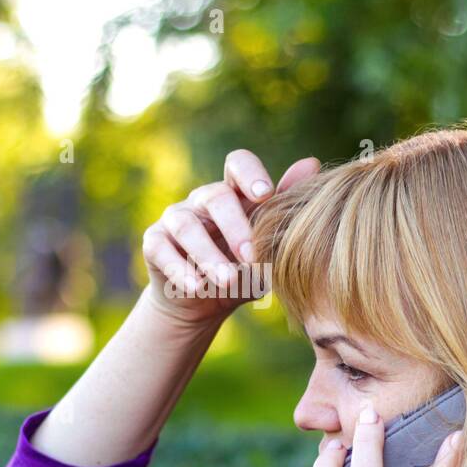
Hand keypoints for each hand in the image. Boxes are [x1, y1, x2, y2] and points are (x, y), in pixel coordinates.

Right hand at [142, 150, 319, 327]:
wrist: (203, 303)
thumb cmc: (243, 269)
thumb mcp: (268, 245)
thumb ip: (284, 207)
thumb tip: (312, 163)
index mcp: (234, 193)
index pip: (238, 164)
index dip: (250, 174)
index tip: (264, 195)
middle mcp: (202, 200)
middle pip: (215, 197)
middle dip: (235, 227)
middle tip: (251, 256)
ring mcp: (174, 219)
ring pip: (186, 226)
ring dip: (208, 255)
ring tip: (227, 280)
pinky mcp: (154, 243)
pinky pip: (161, 250)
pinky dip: (180, 270)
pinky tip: (196, 288)